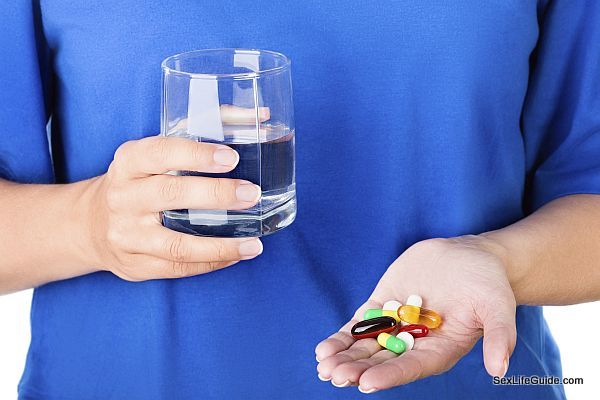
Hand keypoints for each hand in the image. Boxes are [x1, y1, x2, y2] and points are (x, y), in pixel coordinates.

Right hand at [80, 134, 263, 280]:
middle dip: (216, 195)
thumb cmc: (141, 180)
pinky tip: (236, 255)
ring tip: (254, 244)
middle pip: (171, 195)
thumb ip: (206, 129)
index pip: (160, 153)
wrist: (91, 224)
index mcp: (129, 162)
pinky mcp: (136, 265)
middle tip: (252, 195)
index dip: (196, 155)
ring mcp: (127, 235)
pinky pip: (178, 268)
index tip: (231, 157)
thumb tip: (261, 117)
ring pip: (176, 245)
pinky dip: (211, 263)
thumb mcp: (158, 152)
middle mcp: (123, 197)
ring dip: (220, 246)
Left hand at [315, 236, 516, 392]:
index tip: (366, 383)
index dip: (389, 376)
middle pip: (383, 361)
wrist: (468, 256)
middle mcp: (415, 343)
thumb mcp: (497, 307)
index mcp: (439, 350)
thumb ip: (498, 336)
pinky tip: (324, 348)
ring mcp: (396, 324)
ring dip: (345, 357)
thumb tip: (499, 368)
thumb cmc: (487, 284)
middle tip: (334, 376)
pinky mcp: (383, 305)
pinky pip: (359, 324)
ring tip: (323, 365)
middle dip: (358, 369)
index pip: (411, 367)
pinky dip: (343, 336)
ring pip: (366, 346)